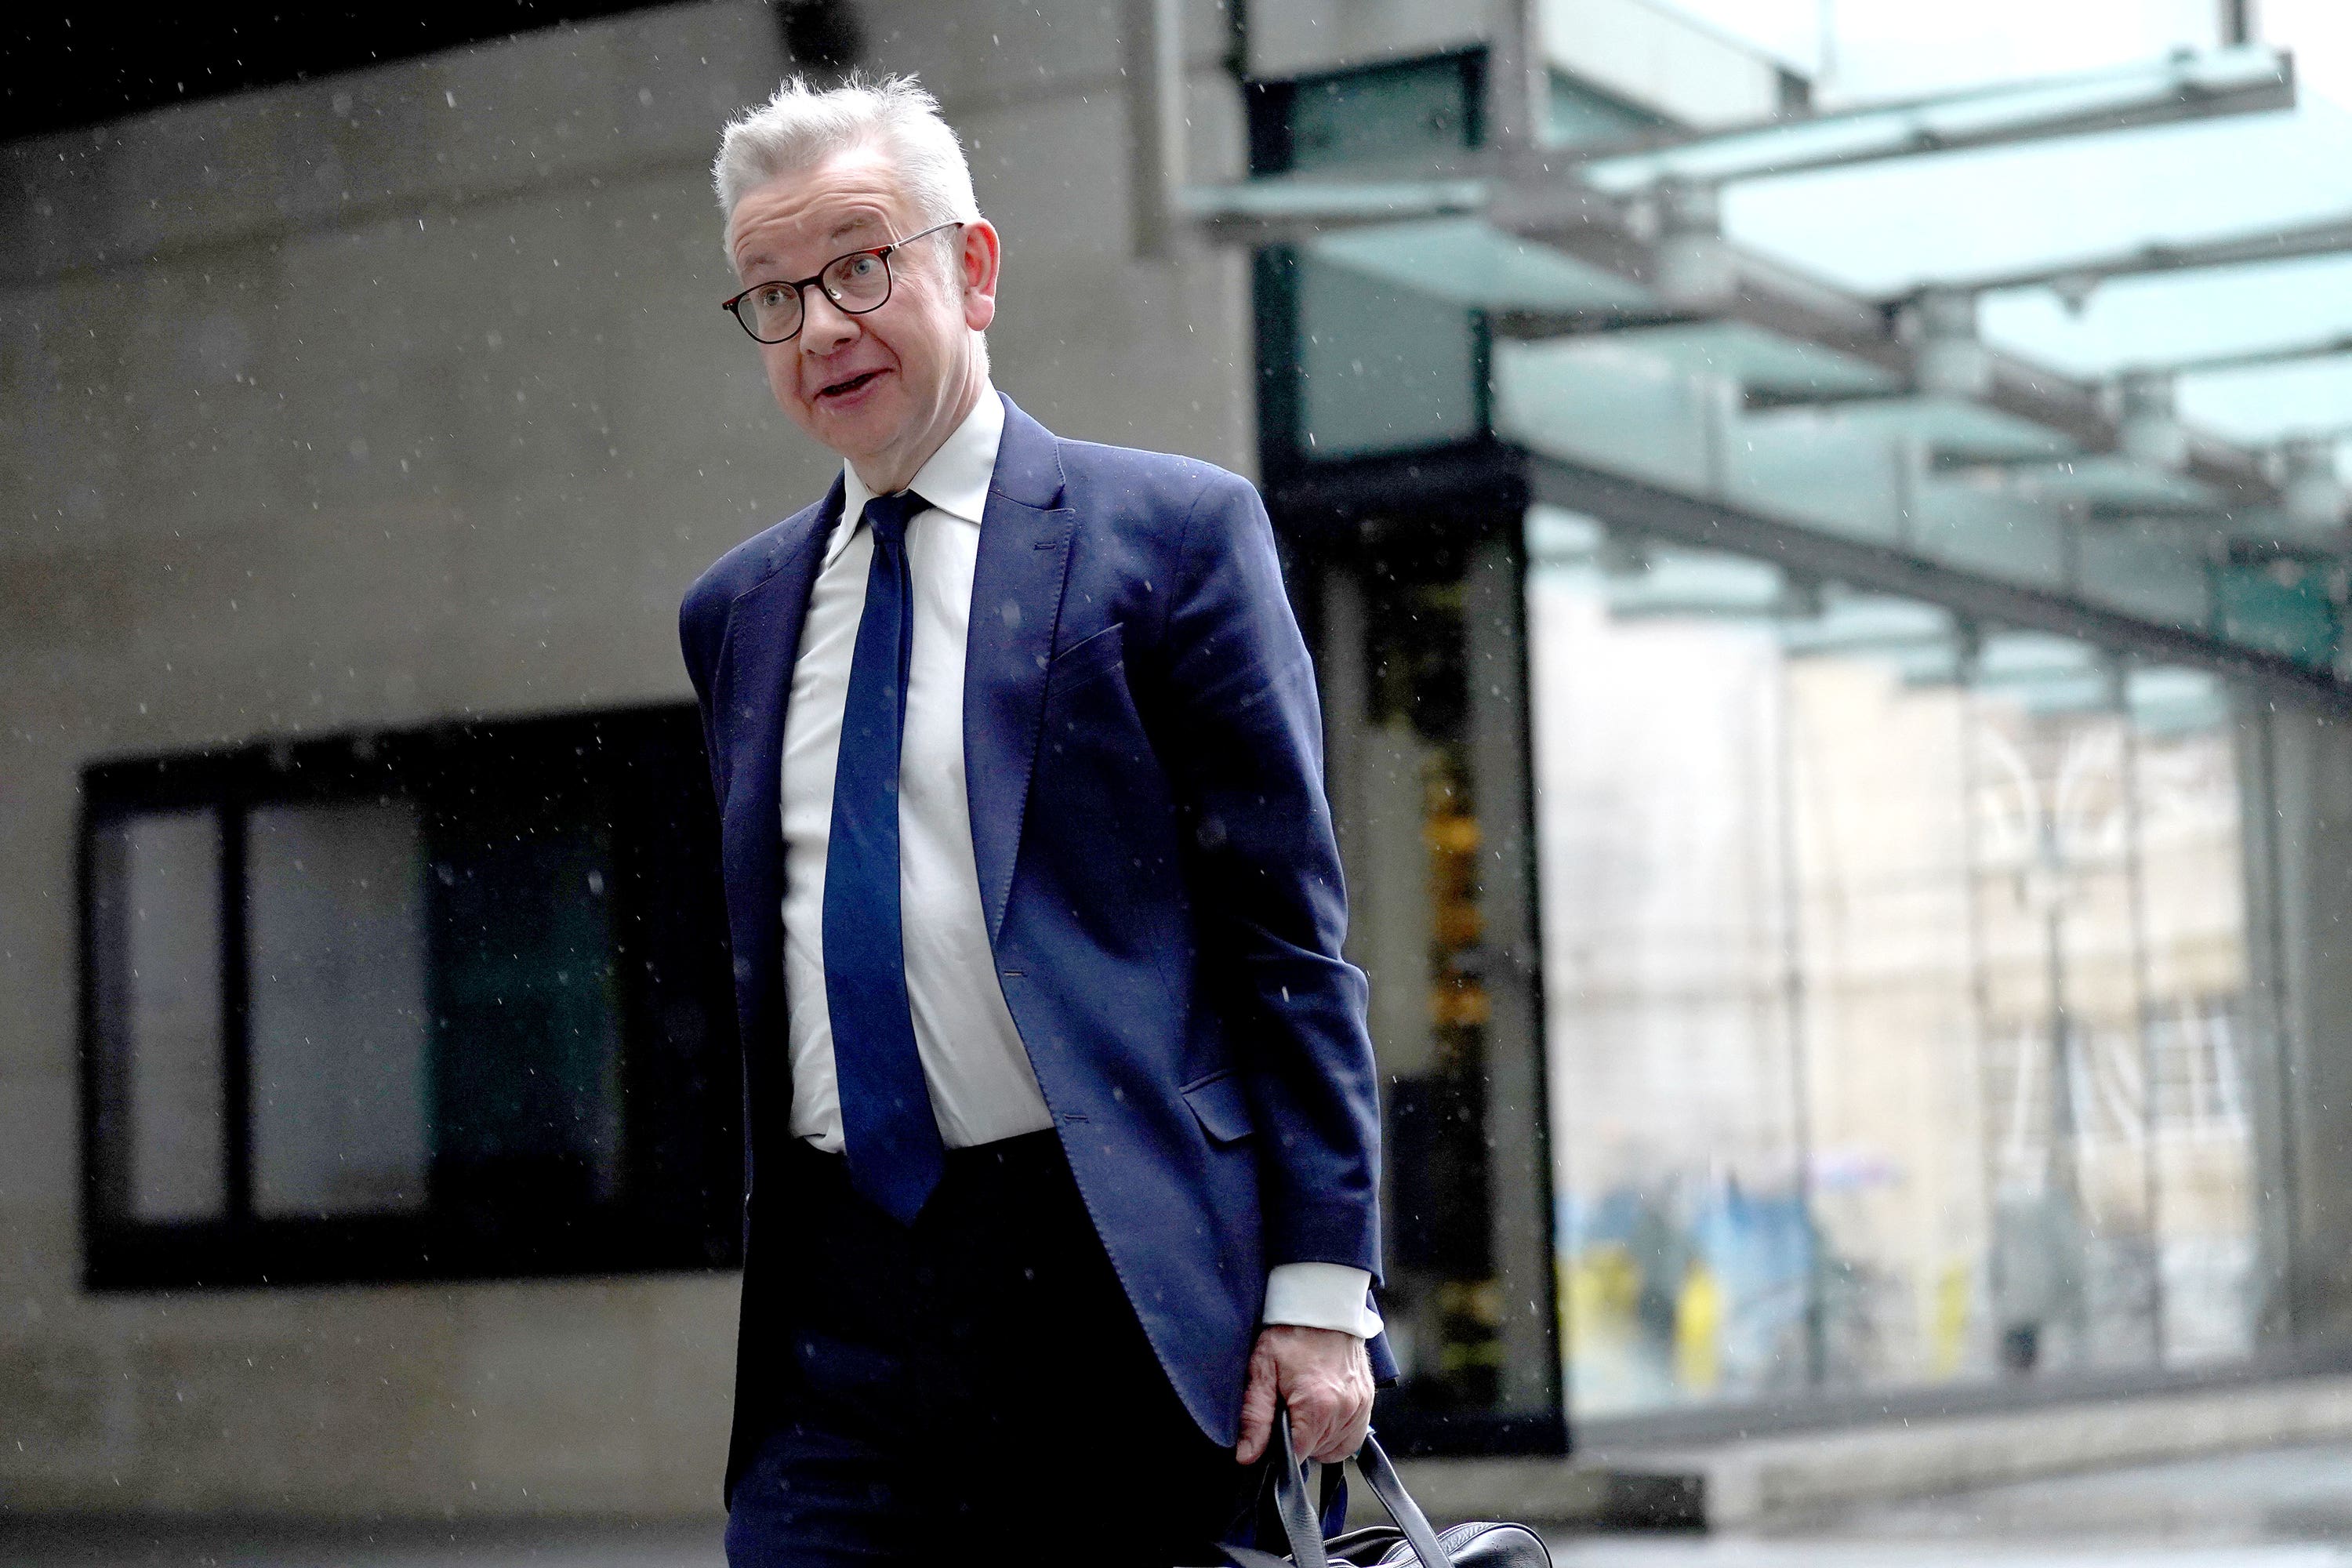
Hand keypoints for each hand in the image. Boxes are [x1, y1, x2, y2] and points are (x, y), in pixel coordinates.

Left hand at [1234, 1324, 1372, 1465]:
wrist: (1323, 1304)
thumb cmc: (1290, 1333)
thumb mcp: (1262, 1370)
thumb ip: (1255, 1417)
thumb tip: (1247, 1456)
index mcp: (1317, 1407)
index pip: (1298, 1456)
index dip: (1281, 1449)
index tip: (1273, 1429)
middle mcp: (1345, 1411)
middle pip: (1316, 1453)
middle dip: (1298, 1438)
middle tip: (1287, 1406)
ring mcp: (1361, 1407)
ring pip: (1336, 1448)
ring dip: (1318, 1438)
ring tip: (1303, 1408)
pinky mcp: (1368, 1401)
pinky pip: (1353, 1437)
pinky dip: (1337, 1432)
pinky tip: (1322, 1412)